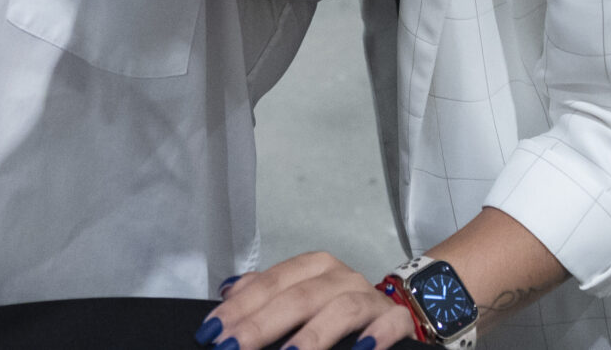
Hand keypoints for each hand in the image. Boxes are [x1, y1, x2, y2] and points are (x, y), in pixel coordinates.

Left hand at [204, 253, 416, 349]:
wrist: (393, 319)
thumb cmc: (336, 315)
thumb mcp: (299, 300)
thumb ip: (265, 296)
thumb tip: (227, 292)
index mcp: (313, 269)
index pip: (270, 283)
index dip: (240, 308)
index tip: (213, 332)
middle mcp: (341, 277)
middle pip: (299, 296)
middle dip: (262, 324)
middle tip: (234, 348)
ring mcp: (371, 298)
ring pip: (341, 308)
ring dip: (312, 335)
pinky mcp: (397, 321)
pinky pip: (389, 324)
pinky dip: (373, 338)